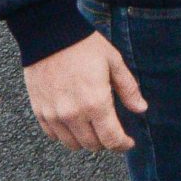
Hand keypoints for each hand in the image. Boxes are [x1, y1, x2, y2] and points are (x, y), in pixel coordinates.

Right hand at [24, 31, 146, 151]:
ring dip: (85, 141)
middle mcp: (73, 114)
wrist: (50, 35)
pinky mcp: (39, 111)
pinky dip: (65, 134)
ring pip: (71, 144)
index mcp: (96, 103)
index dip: (122, 145)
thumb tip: (141, 109)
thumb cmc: (85, 47)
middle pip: (92, 145)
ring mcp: (54, 115)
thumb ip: (128, 89)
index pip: (111, 139)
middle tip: (112, 132)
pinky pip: (53, 134)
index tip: (128, 143)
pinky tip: (74, 123)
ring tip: (93, 129)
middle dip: (106, 142)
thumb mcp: (114, 63)